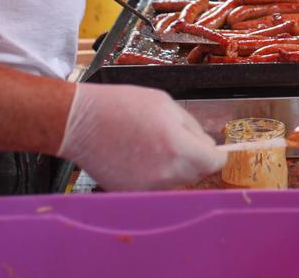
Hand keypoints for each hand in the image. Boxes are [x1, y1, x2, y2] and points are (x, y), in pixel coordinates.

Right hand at [57, 83, 225, 190]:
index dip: (216, 154)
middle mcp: (166, 173)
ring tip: (155, 146)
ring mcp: (148, 187)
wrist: (82, 122)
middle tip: (178, 140)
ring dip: (176, 167)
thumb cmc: (123, 106)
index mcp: (178, 147)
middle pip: (197, 173)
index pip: (214, 162)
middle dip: (196, 159)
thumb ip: (193, 128)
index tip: (213, 149)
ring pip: (177, 182)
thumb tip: (207, 145)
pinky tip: (140, 157)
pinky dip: (155, 175)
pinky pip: (156, 187)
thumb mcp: (167, 105)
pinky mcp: (132, 193)